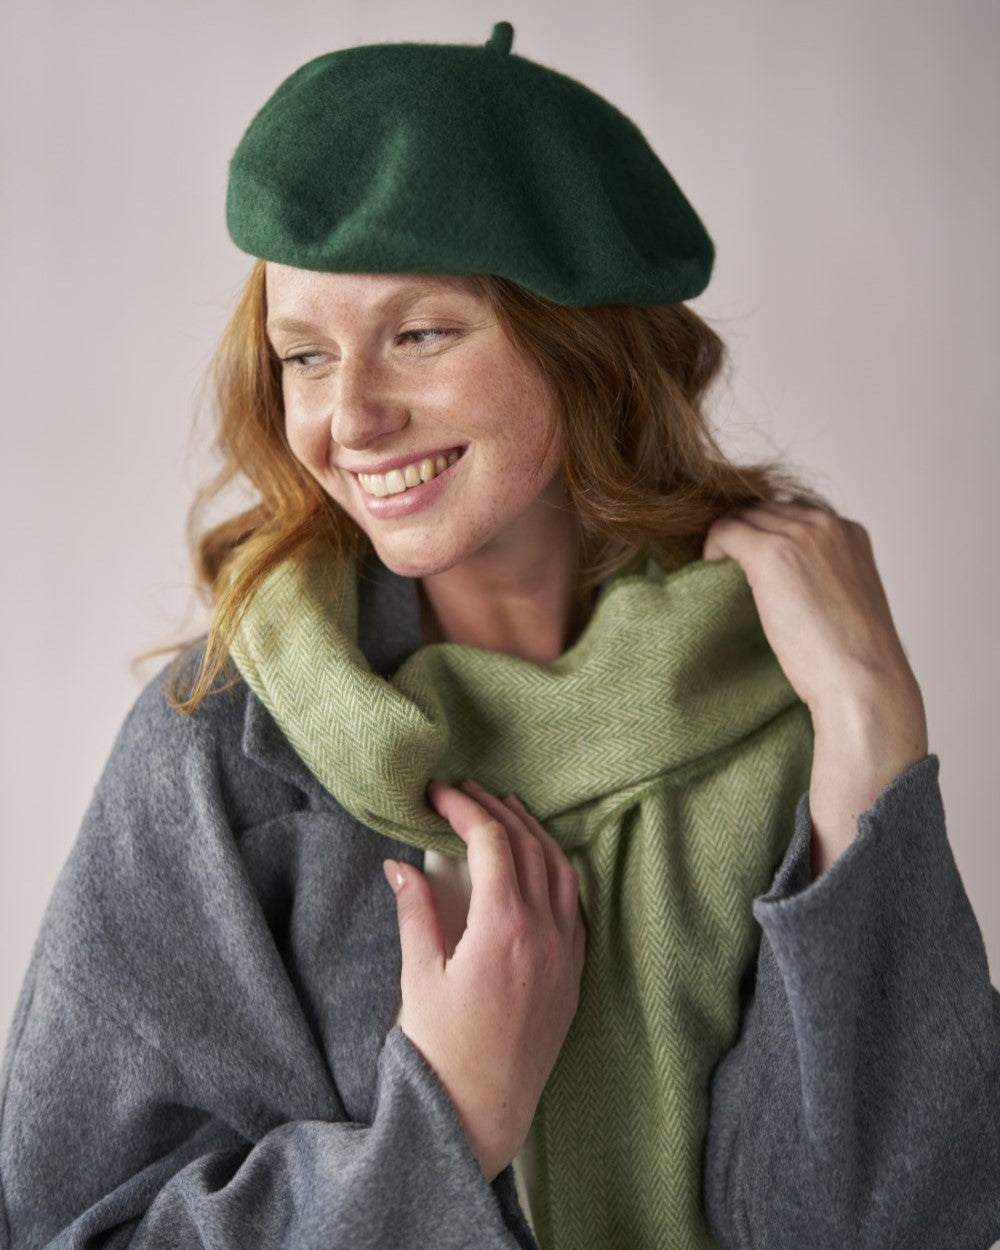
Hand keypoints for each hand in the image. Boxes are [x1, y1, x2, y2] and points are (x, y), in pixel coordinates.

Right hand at [383, 779, 585, 1179]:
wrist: (480, 1115)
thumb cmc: (442, 1051)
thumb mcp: (419, 977)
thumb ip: (415, 912)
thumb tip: (400, 865)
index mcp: (504, 928)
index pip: (492, 843)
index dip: (465, 809)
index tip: (439, 794)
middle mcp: (545, 933)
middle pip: (530, 847)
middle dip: (497, 810)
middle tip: (466, 793)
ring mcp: (566, 953)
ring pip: (560, 870)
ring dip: (533, 833)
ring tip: (505, 811)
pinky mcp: (574, 974)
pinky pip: (574, 903)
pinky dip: (556, 869)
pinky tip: (537, 864)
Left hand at [704, 502, 927, 873]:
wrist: (863, 685)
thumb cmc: (854, 662)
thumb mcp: (844, 603)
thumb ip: (821, 577)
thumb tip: (781, 582)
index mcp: (851, 533)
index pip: (793, 513)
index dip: (767, 536)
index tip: (752, 567)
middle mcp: (828, 523)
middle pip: (764, 509)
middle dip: (744, 535)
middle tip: (726, 571)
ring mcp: (801, 534)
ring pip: (742, 516)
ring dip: (728, 543)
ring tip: (719, 578)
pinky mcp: (772, 553)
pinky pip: (724, 532)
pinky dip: (712, 551)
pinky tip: (713, 578)